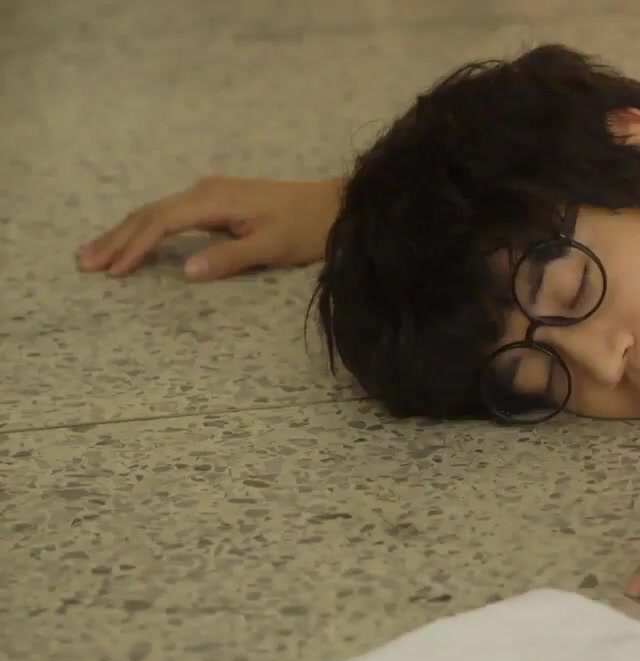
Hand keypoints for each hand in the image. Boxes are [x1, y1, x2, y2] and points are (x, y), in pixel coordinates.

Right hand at [79, 175, 343, 280]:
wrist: (336, 205)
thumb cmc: (308, 227)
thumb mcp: (272, 247)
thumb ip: (230, 258)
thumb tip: (187, 271)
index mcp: (215, 199)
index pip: (162, 222)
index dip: (135, 246)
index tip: (114, 271)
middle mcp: (206, 190)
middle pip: (150, 214)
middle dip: (117, 238)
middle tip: (85, 263)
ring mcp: (211, 193)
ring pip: (157, 212)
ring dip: (126, 233)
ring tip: (96, 255)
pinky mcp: (218, 201)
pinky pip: (171, 214)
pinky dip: (147, 229)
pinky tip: (134, 242)